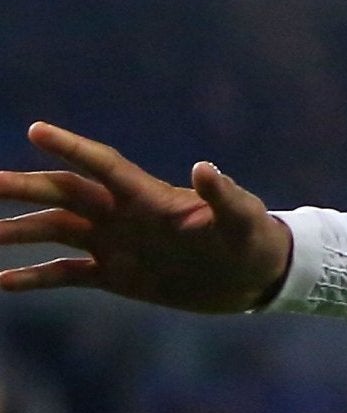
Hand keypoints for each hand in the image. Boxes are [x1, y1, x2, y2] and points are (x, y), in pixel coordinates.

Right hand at [0, 122, 292, 311]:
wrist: (255, 277)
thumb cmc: (253, 239)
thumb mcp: (244, 219)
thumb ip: (224, 196)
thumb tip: (204, 167)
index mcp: (148, 196)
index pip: (102, 165)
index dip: (72, 148)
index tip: (36, 130)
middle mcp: (122, 215)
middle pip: (61, 193)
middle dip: (20, 188)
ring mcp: (115, 244)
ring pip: (52, 232)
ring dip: (15, 232)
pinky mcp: (116, 276)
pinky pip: (66, 274)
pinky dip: (34, 278)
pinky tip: (1, 282)